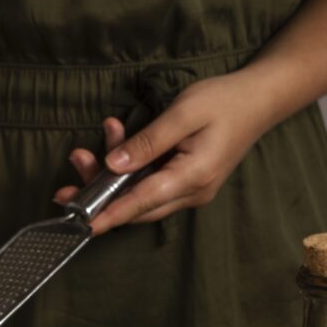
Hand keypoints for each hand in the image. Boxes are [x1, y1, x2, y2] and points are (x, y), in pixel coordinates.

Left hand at [54, 70, 270, 234]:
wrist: (260, 100)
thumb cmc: (224, 101)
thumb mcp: (184, 112)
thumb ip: (148, 141)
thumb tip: (114, 165)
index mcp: (193, 177)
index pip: (142, 202)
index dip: (109, 215)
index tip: (82, 226)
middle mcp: (192, 193)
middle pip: (136, 207)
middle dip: (98, 196)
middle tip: (66, 182)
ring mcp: (190, 192)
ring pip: (141, 198)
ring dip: (110, 180)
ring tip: (83, 154)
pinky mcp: (186, 185)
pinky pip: (150, 187)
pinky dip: (128, 172)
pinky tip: (114, 144)